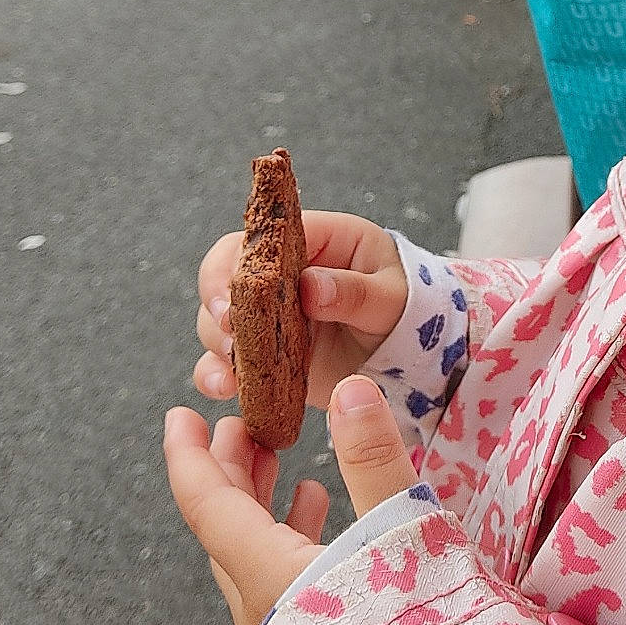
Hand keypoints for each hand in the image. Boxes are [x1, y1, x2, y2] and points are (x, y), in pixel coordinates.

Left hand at [165, 378, 419, 624]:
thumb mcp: (403, 536)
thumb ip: (375, 461)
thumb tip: (349, 389)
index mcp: (271, 577)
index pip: (208, 507)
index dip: (189, 457)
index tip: (178, 416)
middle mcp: (263, 613)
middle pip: (224, 532)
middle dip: (228, 471)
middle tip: (239, 424)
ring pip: (251, 561)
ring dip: (259, 506)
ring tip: (283, 464)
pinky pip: (279, 587)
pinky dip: (287, 541)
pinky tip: (321, 521)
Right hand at [193, 212, 407, 412]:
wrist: (408, 351)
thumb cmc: (405, 308)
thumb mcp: (391, 297)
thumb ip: (355, 291)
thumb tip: (311, 287)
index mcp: (320, 239)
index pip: (266, 237)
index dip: (240, 261)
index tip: (233, 295)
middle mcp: (285, 271)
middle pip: (228, 270)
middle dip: (217, 298)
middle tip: (226, 327)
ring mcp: (271, 311)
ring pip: (221, 315)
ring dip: (217, 339)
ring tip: (231, 366)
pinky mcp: (265, 349)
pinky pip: (227, 357)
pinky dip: (217, 371)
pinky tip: (225, 387)